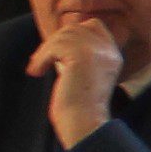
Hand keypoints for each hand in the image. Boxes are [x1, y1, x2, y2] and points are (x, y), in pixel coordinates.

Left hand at [37, 18, 125, 148]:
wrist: (84, 126)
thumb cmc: (79, 108)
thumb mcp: (84, 75)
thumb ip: (77, 57)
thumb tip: (55, 41)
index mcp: (112, 56)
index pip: (94, 25)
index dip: (73, 33)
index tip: (57, 52)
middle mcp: (108, 51)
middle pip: (74, 28)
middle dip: (54, 42)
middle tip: (42, 61)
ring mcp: (97, 52)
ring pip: (63, 35)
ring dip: (45, 50)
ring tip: (38, 68)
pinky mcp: (81, 57)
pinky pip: (54, 46)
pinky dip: (41, 58)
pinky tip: (38, 72)